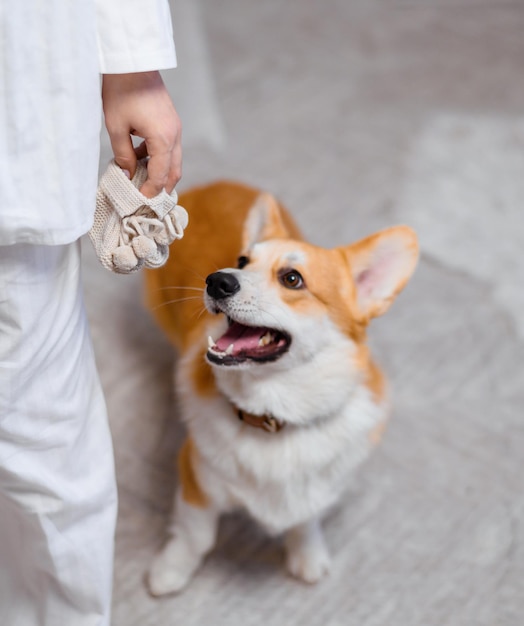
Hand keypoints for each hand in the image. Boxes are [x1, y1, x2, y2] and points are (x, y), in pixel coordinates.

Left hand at [102, 71, 181, 197]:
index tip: (140, 201)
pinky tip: (141, 158)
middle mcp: (175, 135)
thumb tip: (127, 175)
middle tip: (149, 200)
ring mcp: (175, 128)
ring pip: (174, 160)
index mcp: (163, 139)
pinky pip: (170, 147)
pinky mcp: (172, 122)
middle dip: (163, 188)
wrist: (132, 63)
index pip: (160, 175)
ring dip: (161, 173)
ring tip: (144, 182)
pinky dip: (160, 158)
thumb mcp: (116, 127)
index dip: (151, 191)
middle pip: (174, 171)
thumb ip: (123, 155)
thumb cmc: (121, 92)